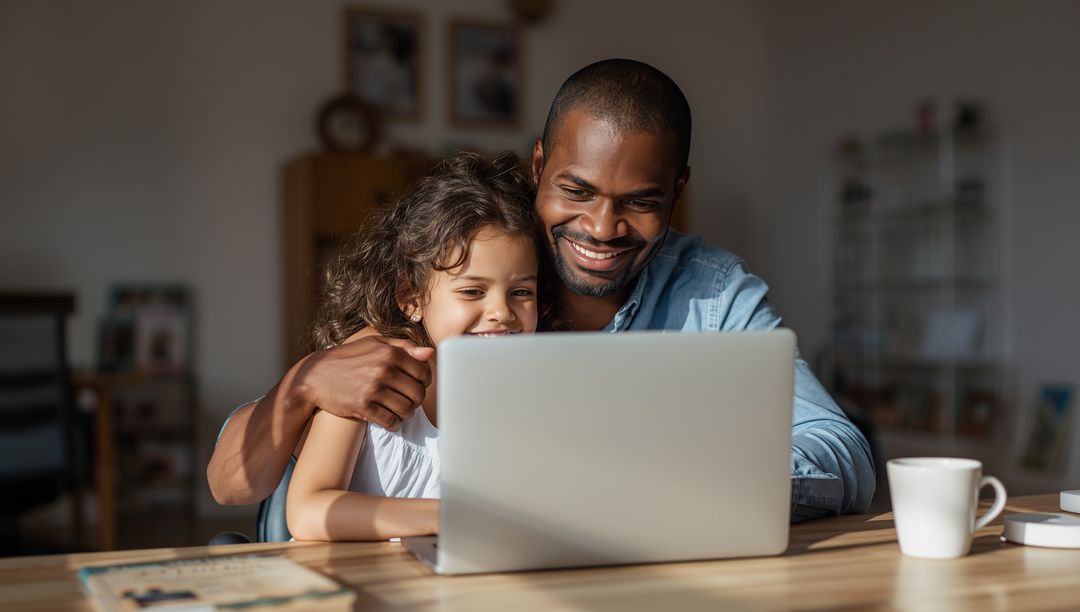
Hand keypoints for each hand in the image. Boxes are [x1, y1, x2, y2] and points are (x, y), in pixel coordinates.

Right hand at [291, 336, 433, 429]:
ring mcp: (373, 389)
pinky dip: (394, 423)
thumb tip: (429, 353)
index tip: (416, 385)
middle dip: (415, 399)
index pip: (424, 372)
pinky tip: (389, 419)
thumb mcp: (374, 343)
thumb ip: (403, 346)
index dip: (424, 381)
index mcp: (390, 353)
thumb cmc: (347, 358)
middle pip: (418, 392)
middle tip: (407, 400)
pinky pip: (391, 421)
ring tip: (399, 410)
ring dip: (406, 413)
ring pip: (407, 409)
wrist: (314, 376)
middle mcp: (384, 369)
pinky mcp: (363, 406)